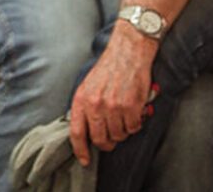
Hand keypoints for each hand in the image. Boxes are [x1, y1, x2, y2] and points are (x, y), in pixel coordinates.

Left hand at [68, 28, 159, 165]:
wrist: (128, 51)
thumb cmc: (109, 68)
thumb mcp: (88, 85)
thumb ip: (86, 106)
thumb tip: (86, 130)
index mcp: (81, 99)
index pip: (77, 132)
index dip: (80, 150)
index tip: (85, 160)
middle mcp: (95, 104)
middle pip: (100, 139)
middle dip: (108, 142)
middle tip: (114, 135)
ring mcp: (113, 106)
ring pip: (119, 135)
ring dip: (123, 130)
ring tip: (125, 116)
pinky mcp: (131, 106)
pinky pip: (133, 128)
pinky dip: (136, 124)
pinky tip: (135, 111)